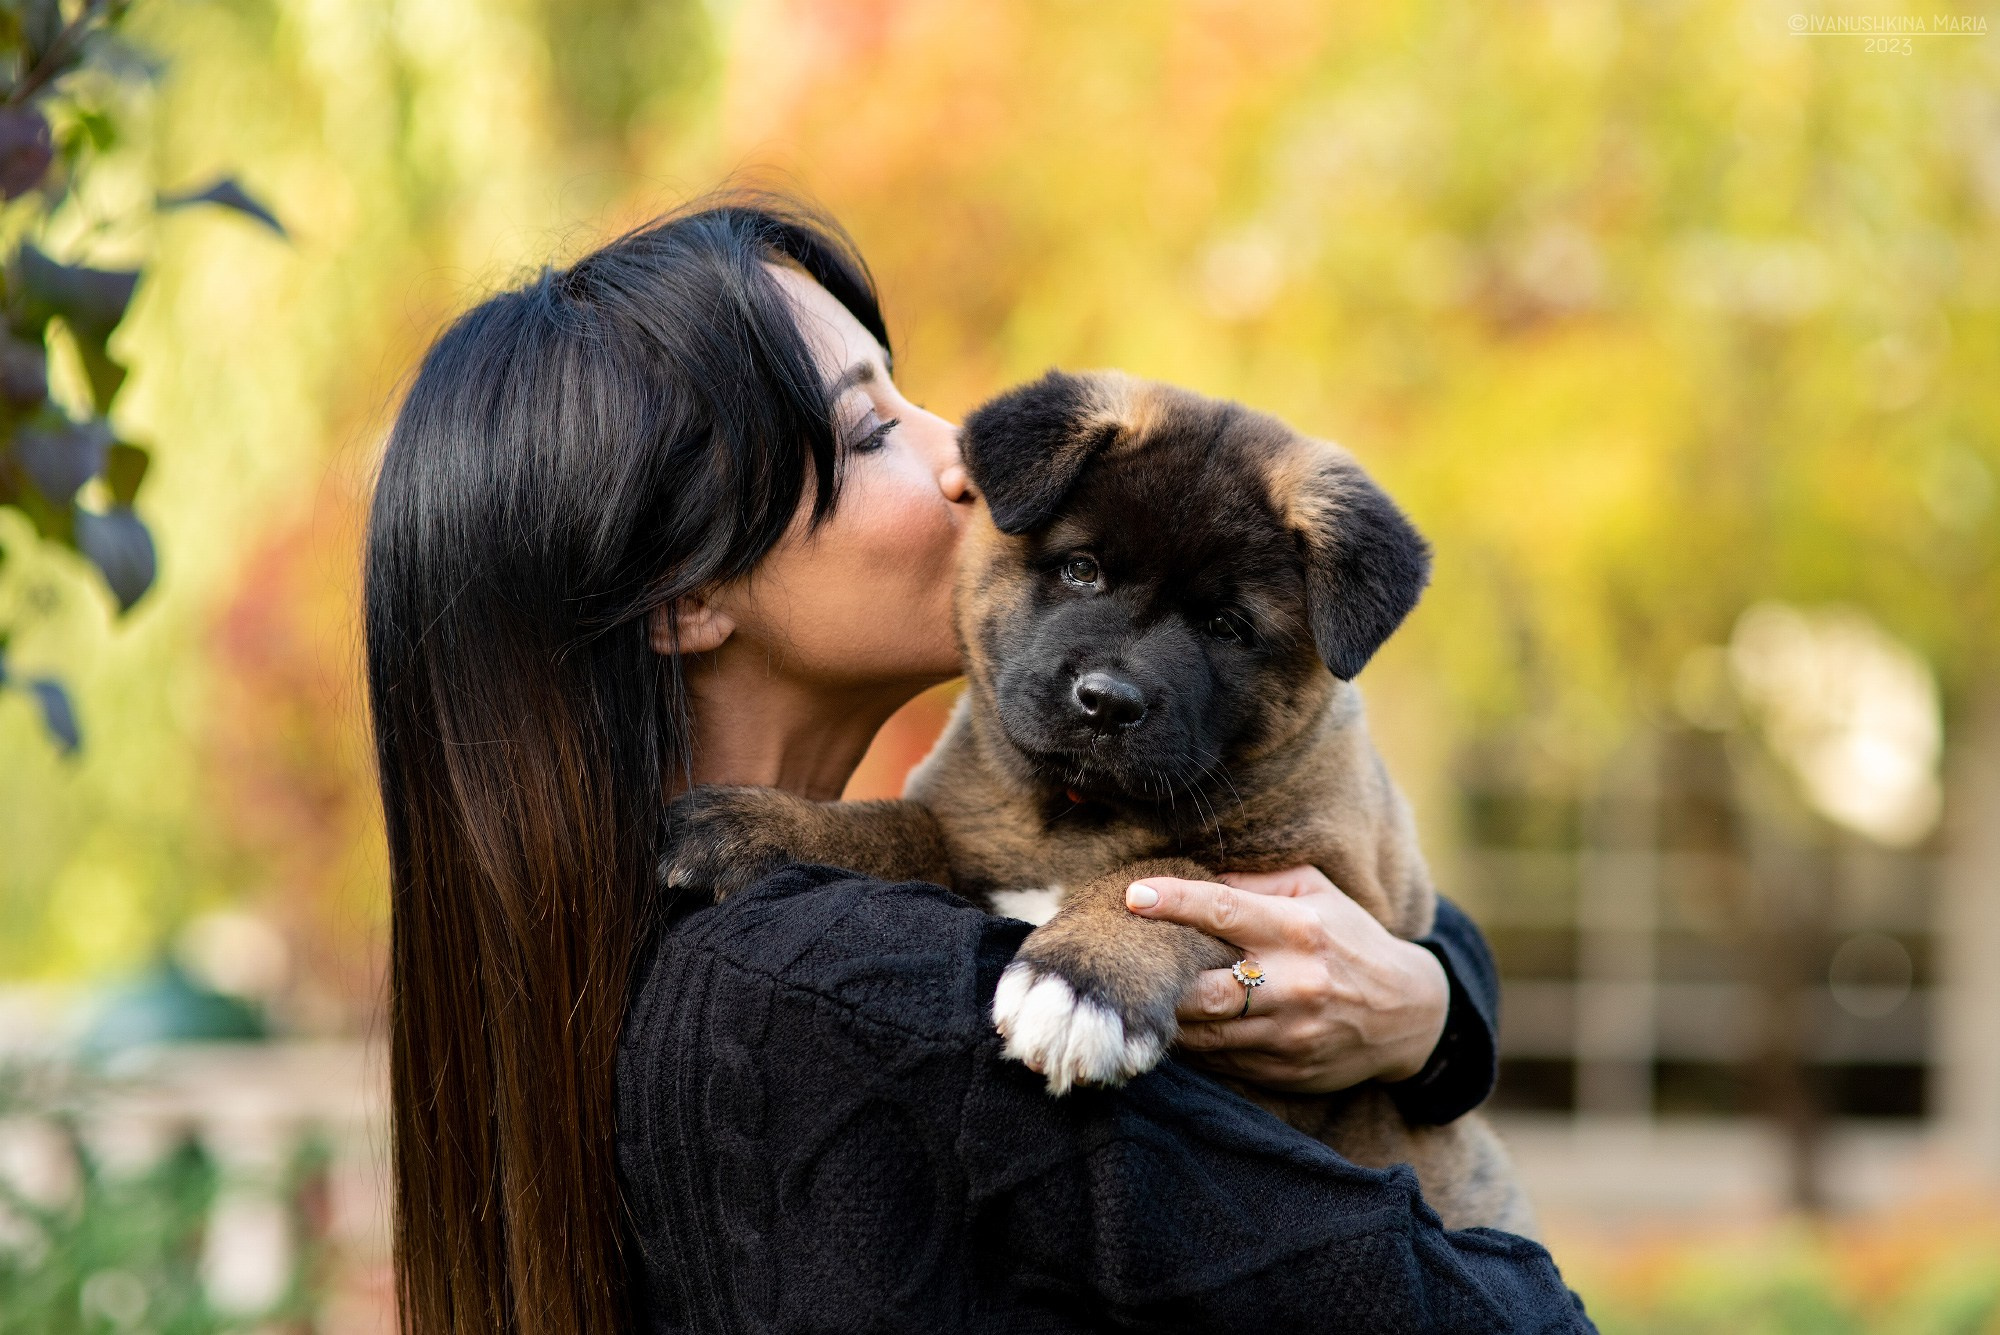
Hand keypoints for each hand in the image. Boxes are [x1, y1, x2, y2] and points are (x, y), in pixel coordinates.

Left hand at [1122, 865, 1448, 1093]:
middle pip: (1207, 988)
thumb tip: (1198, 874)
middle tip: (1122, 962)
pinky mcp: (1284, 1069)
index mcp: (1299, 929)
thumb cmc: (1351, 940)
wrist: (1408, 1013)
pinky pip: (1221, 1058)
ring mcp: (1289, 1033)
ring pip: (1207, 1031)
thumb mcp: (1317, 894)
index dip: (1175, 902)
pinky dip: (1191, 1043)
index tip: (1133, 895)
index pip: (1225, 911)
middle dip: (1160, 978)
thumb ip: (1258, 880)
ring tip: (1136, 996)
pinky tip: (1171, 1026)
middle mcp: (1293, 983)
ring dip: (1167, 1016)